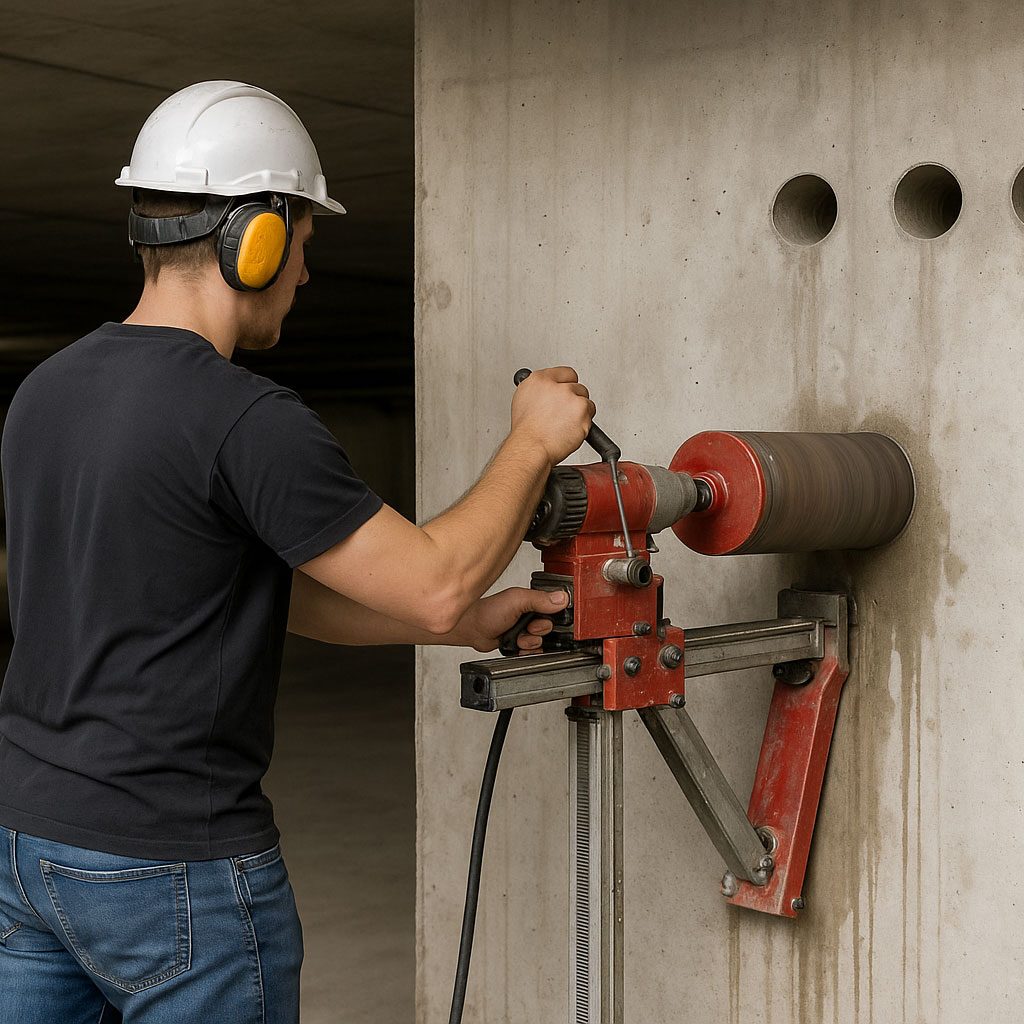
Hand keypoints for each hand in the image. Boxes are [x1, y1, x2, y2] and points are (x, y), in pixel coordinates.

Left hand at [453, 586, 569, 652]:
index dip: (552, 616)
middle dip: (538, 631)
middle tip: (527, 628)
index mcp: (532, 600)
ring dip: (530, 642)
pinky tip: (518, 646)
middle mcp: (529, 614)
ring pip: (541, 641)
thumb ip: (540, 599)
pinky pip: (533, 651)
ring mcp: (524, 629)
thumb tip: (562, 598)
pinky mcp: (520, 642)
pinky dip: (527, 652)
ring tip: (519, 638)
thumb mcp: (517, 600)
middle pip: (549, 627)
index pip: (554, 608)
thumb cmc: (489, 611)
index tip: (543, 618)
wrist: (474, 629)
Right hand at [510, 366, 595, 465]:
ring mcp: (570, 396)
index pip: (564, 373)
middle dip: (574, 400)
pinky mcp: (582, 409)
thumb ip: (539, 391)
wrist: (531, 447)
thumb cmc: (526, 432)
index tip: (566, 392)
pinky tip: (570, 430)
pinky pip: (590, 414)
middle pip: (576, 386)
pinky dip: (584, 422)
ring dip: (580, 412)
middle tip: (564, 415)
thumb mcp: (523, 402)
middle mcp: (555, 385)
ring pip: (585, 400)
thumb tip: (547, 390)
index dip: (566, 385)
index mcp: (539, 380)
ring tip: (565, 425)